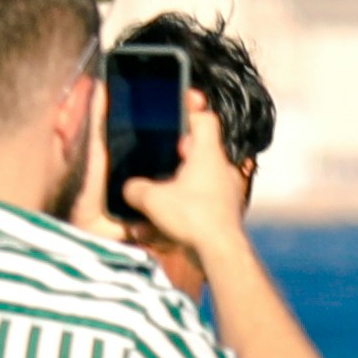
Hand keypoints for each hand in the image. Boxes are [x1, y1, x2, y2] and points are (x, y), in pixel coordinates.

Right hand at [119, 89, 251, 256]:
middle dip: (180, 153)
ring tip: (162, 192)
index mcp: (208, 154)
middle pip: (201, 149)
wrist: (221, 252)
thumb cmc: (192, 217)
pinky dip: (189, 204)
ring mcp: (227, 191)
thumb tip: (130, 189)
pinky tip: (170, 218)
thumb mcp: (151, 199)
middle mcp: (222, 169)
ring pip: (202, 177)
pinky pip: (205, 201)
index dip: (192, 109)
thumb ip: (135, 188)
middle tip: (161, 158)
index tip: (180, 105)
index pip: (206, 118)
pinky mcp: (226, 213)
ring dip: (182, 181)